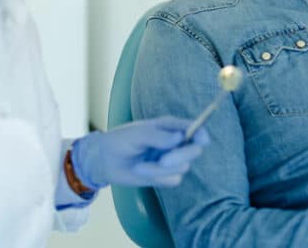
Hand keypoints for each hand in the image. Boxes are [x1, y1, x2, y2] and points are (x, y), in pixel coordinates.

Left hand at [70, 116, 210, 188]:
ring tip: (139, 166)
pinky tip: (142, 172)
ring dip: (159, 170)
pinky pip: (173, 180)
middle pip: (194, 150)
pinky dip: (158, 178)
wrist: (105, 161)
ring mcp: (172, 160)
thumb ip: (158, 136)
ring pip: (182, 168)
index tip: (201, 140)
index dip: (202, 133)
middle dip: (180, 157)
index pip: (194, 128)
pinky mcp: (166, 176)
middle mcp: (175, 143)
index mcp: (170, 127)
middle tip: (163, 161)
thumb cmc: (120, 140)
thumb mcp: (137, 134)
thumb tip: (179, 138)